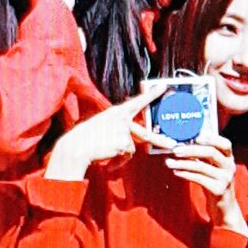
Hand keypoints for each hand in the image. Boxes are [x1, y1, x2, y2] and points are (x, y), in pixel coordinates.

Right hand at [45, 84, 170, 179]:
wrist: (76, 147)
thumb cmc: (88, 137)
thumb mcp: (104, 125)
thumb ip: (119, 127)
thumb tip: (130, 139)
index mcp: (117, 112)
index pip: (138, 101)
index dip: (152, 94)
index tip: (163, 87)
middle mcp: (122, 118)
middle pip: (145, 133)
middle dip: (160, 140)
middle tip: (172, 144)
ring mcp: (123, 130)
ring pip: (131, 146)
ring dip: (123, 154)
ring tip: (108, 152)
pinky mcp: (123, 142)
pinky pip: (126, 155)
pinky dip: (118, 160)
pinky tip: (107, 159)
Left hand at [163, 134, 247, 234]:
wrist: (224, 207)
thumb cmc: (214, 183)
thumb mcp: (213, 168)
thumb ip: (204, 156)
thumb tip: (184, 143)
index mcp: (229, 158)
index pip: (225, 143)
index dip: (212, 138)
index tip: (195, 137)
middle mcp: (230, 167)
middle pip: (211, 152)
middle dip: (191, 149)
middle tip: (175, 150)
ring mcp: (226, 179)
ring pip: (202, 166)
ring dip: (183, 163)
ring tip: (169, 162)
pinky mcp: (219, 190)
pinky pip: (199, 179)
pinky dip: (186, 174)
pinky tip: (176, 172)